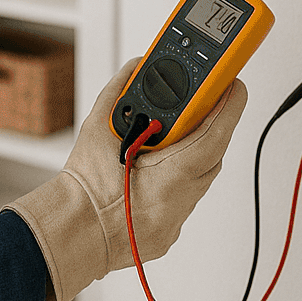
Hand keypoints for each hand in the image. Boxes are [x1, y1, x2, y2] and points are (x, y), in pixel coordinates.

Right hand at [6, 57, 246, 300]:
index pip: (211, 137)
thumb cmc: (83, 188)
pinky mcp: (168, 232)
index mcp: (166, 177)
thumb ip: (119, 93)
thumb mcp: (96, 129)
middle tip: (209, 101)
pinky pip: (184, 199)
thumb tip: (136, 69)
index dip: (227, 108)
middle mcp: (177, 202)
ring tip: (177, 131)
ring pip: (199, 179)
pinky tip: (160, 167)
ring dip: (195, 152)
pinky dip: (177, 179)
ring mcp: (175, 220)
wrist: (68, 231)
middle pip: (212, 157)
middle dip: (213, 127)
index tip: (233, 85)